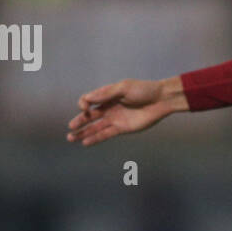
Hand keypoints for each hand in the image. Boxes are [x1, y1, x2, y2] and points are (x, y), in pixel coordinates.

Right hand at [66, 76, 185, 146]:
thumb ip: (106, 94)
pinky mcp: (123, 128)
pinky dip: (95, 138)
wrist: (161, 100)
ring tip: (71, 138)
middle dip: (79, 122)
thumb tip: (87, 99)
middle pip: (90, 116)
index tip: (84, 106)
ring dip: (84, 133)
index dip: (83, 103)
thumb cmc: (144, 90)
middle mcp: (109, 107)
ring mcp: (115, 119)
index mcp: (108, 95)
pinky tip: (85, 142)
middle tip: (70, 128)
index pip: (89, 100)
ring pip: (96, 127)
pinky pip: (106, 134)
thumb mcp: (123, 88)